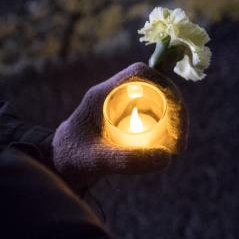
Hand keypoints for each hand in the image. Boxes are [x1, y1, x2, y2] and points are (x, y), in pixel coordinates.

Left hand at [52, 62, 186, 189]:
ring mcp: (123, 107)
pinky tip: (168, 150)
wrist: (58, 165)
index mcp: (105, 94)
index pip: (140, 73)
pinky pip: (154, 116)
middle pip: (156, 87)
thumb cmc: (71, 160)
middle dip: (175, 109)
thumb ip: (127, 161)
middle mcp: (116, 95)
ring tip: (177, 148)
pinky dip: (166, 129)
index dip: (164, 84)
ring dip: (173, 120)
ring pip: (158, 103)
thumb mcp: (97, 161)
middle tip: (180, 142)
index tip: (177, 112)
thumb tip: (166, 159)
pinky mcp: (128, 120)